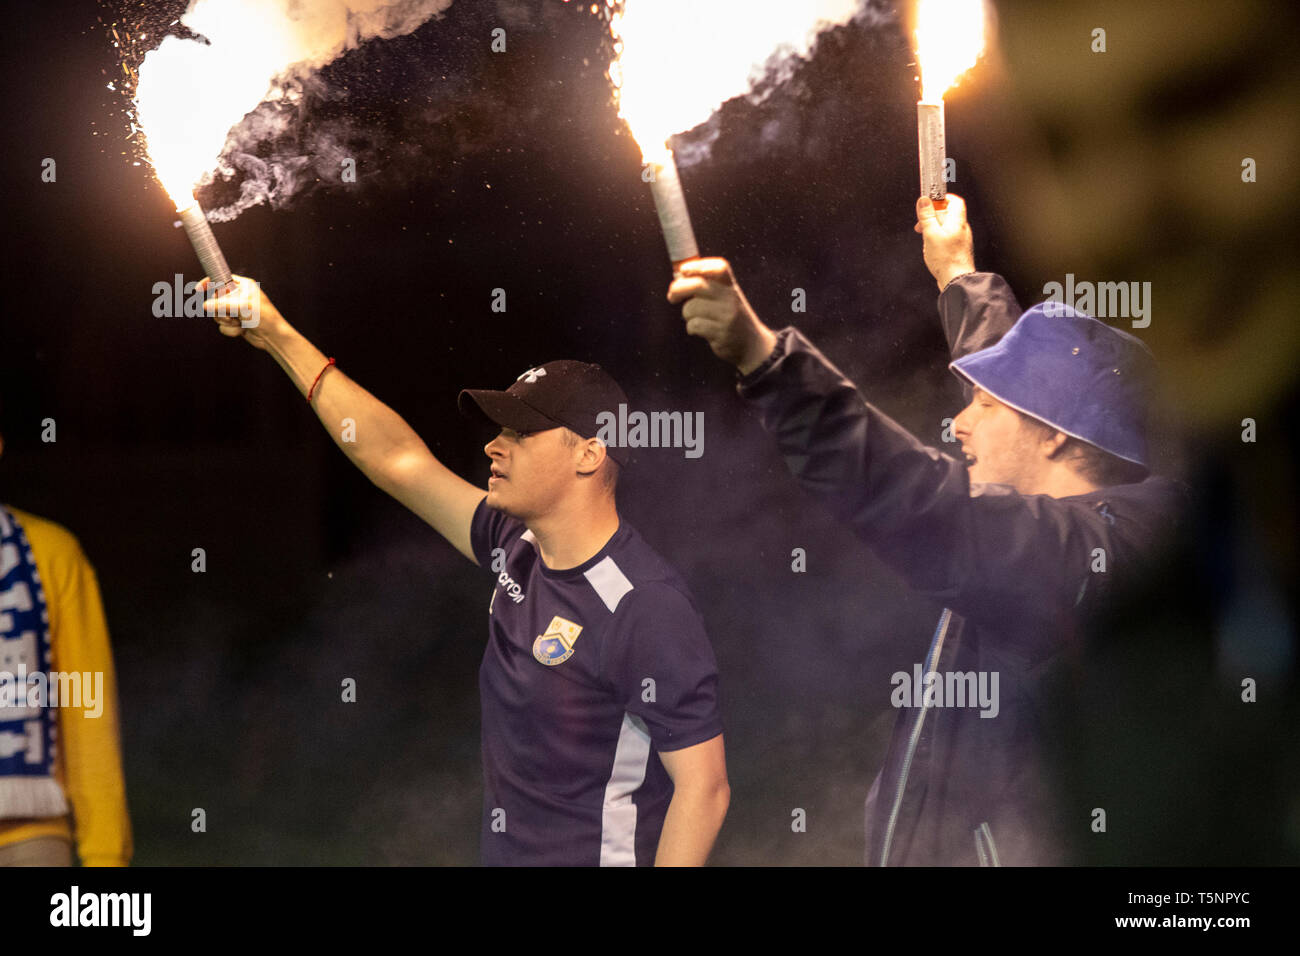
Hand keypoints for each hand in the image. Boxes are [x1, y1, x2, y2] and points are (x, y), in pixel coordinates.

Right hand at [199, 275, 284, 350]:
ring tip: (239, 323)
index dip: (209, 283)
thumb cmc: (264, 317)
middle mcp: (238, 296)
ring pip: (216, 313)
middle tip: (231, 314)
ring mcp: (236, 310)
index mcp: (243, 285)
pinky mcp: (235, 322)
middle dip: (220, 309)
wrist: (273, 337)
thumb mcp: (243, 306)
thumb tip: (205, 305)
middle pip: (215, 298)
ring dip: (226, 321)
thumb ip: (222, 304)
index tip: (198, 289)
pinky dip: (230, 330)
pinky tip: (242, 330)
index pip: (221, 278)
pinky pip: (222, 325)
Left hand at [667, 258, 777, 374]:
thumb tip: (678, 277)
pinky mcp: (721, 332)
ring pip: (691, 308)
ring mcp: (727, 315)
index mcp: (731, 286)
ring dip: (687, 315)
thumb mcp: (727, 297)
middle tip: (672, 296)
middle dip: (678, 289)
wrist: (752, 344)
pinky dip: (691, 328)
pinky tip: (700, 330)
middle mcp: (730, 298)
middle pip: (698, 285)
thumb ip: (708, 286)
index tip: (683, 270)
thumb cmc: (731, 318)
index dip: (698, 265)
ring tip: (697, 319)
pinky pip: (694, 325)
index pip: (719, 267)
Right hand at [914, 194, 975, 291]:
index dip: (942, 198)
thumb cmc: (946, 260)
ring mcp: (960, 240)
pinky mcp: (957, 250)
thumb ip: (927, 216)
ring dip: (934, 228)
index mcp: (957, 222)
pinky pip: (947, 238)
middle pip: (948, 214)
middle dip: (933, 216)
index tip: (930, 201)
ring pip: (946, 227)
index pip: (955, 201)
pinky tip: (930, 248)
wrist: (956, 280)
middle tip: (922, 223)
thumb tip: (924, 200)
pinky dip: (937, 239)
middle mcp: (961, 229)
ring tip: (925, 237)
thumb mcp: (931, 234)